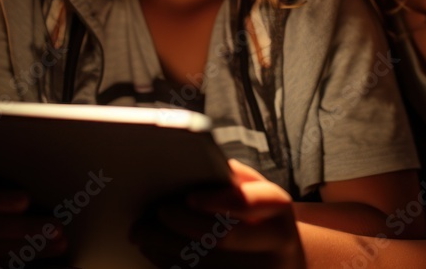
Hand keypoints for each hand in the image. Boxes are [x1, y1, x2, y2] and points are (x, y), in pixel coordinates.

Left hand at [131, 159, 305, 268]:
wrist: (283, 260)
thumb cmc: (261, 218)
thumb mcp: (258, 192)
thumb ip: (233, 179)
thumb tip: (195, 165)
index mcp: (278, 212)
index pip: (248, 203)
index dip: (217, 200)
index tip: (189, 196)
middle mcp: (273, 247)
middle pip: (220, 238)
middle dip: (180, 223)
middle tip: (155, 211)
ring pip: (203, 263)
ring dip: (164, 246)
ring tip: (142, 231)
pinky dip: (167, 263)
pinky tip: (153, 250)